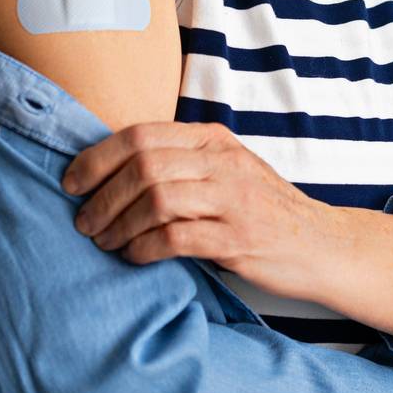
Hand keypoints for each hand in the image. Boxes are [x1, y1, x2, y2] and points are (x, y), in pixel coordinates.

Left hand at [62, 120, 333, 296]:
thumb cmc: (262, 209)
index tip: (71, 182)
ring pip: (156, 200)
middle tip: (83, 221)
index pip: (141, 134)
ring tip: (103, 242)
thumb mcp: (225, 170)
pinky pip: (176, 239)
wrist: (321, 243)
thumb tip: (111, 170)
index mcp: (213, 139)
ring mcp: (233, 199)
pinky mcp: (238, 238)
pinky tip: (133, 257)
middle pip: (143, 166)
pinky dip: (144, 249)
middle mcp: (222, 162)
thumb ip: (181, 162)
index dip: (97, 157)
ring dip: (118, 224)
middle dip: (102, 195)